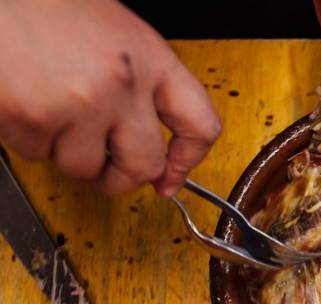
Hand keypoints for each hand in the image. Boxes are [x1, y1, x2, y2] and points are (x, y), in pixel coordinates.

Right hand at [0, 0, 220, 195]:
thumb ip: (141, 81)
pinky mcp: (34, 119)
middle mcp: (123, 84)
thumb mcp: (114, 32)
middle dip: (122, 176)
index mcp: (150, 58)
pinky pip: (39, 155)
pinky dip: (30, 139)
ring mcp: (80, 104)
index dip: (187, 160)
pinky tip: (27, 103)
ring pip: (86, 168)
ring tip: (53, 112)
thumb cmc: (44, 6)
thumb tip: (149, 134)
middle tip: (107, 169)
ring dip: (67, 152)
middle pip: (144, 165)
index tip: (172, 175)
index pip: (200, 125)